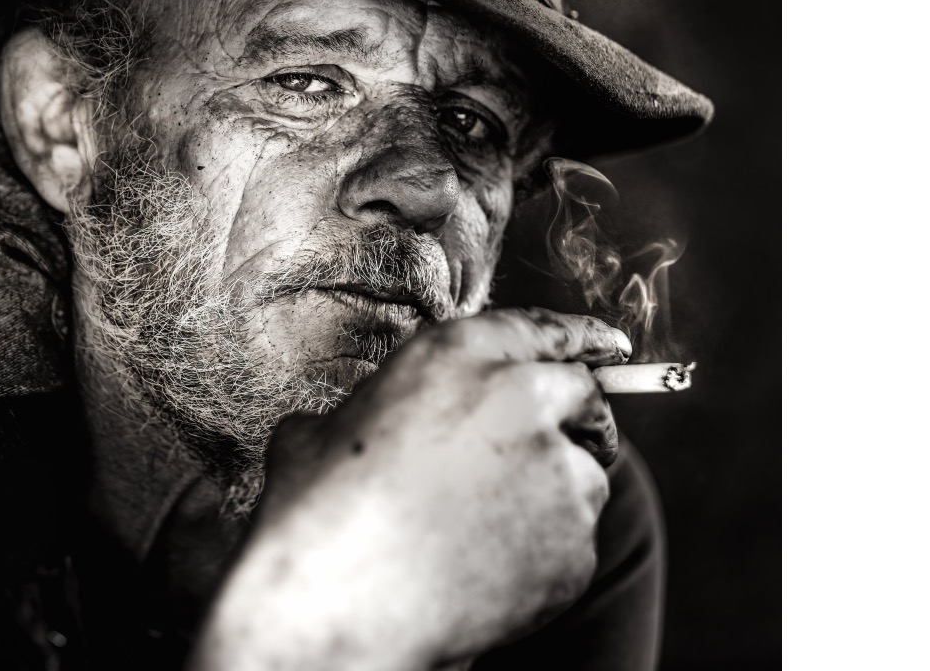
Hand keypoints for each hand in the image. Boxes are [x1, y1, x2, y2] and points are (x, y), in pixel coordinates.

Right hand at [190, 308, 627, 669]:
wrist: (338, 600)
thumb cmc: (318, 513)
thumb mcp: (329, 428)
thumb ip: (381, 411)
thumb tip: (371, 425)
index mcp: (459, 353)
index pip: (545, 329)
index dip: (584, 339)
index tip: (612, 347)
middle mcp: (520, 397)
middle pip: (585, 396)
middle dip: (587, 419)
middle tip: (571, 443)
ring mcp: (555, 471)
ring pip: (586, 477)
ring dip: (556, 496)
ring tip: (490, 533)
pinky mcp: (573, 542)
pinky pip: (574, 543)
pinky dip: (545, 557)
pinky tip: (488, 574)